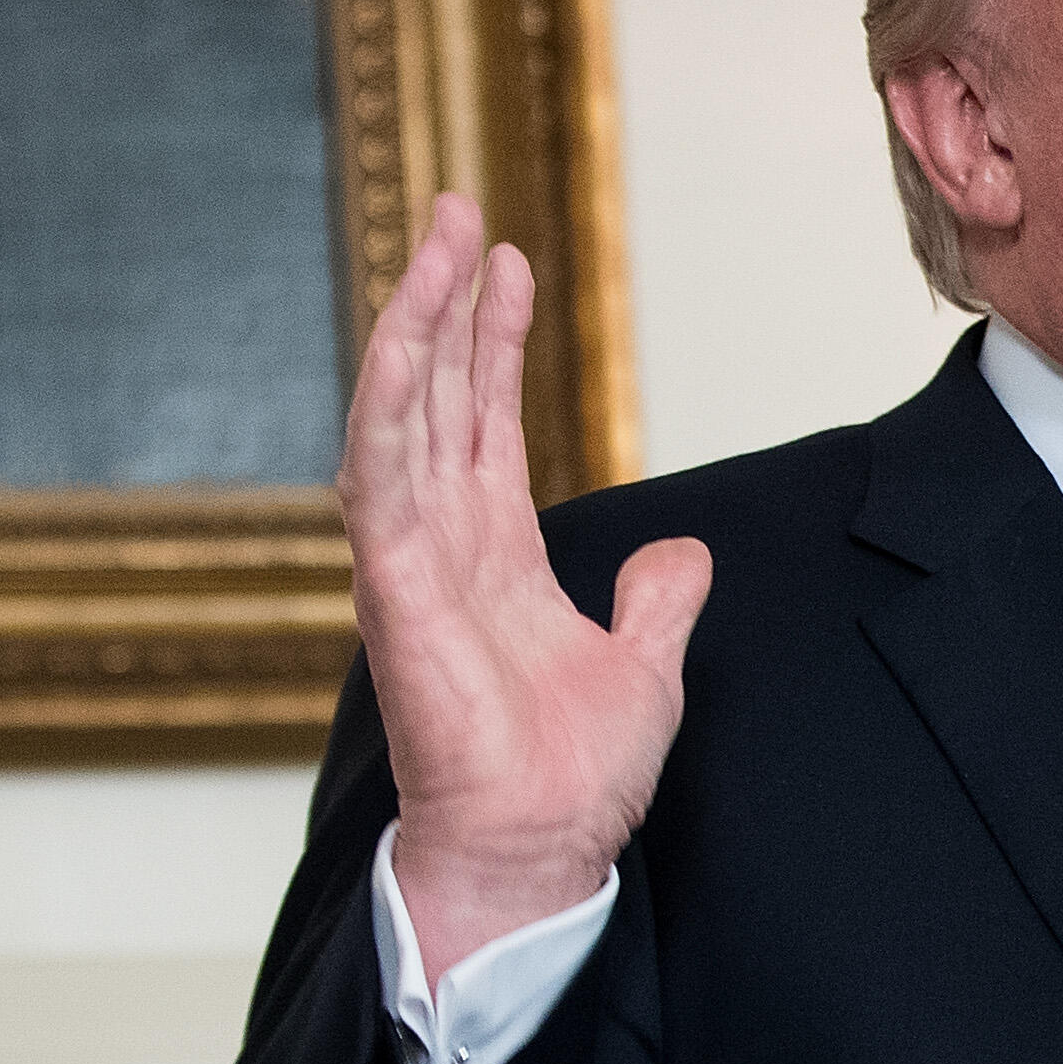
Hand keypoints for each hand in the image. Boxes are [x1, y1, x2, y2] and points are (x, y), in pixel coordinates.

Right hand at [344, 194, 709, 963]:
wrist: (540, 855)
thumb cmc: (569, 781)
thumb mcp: (642, 668)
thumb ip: (655, 603)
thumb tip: (680, 552)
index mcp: (491, 553)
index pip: (481, 419)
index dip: (490, 340)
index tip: (509, 262)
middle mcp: (441, 544)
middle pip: (435, 395)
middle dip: (444, 302)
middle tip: (461, 209)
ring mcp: (411, 564)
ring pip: (400, 417)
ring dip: (415, 327)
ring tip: (439, 242)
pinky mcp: (397, 593)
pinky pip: (381, 482)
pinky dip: (388, 408)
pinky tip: (401, 344)